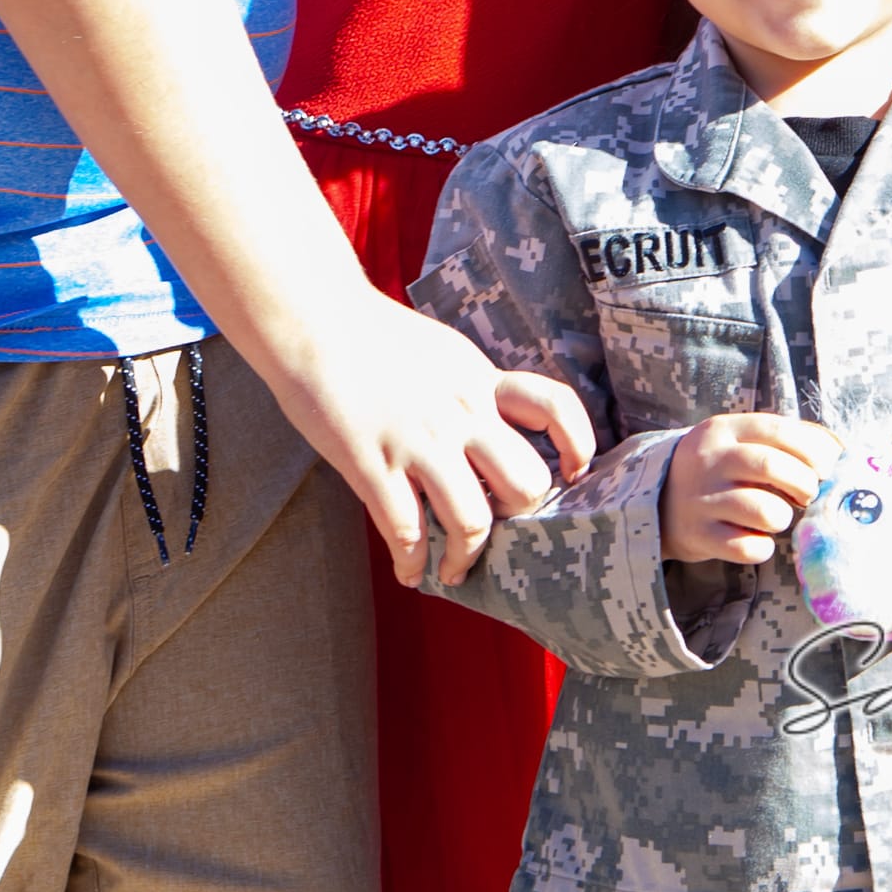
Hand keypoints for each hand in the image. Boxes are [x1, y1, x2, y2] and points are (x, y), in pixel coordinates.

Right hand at [274, 294, 594, 588]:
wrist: (313, 320)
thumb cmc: (373, 337)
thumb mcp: (444, 353)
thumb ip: (473, 390)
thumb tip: (495, 427)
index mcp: (480, 380)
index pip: (554, 406)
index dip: (577, 444)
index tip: (574, 472)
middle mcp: (460, 412)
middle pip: (525, 482)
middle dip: (516, 517)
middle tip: (495, 527)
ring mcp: (418, 440)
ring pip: (473, 520)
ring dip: (465, 559)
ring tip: (452, 569)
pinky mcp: (372, 463)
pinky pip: (406, 531)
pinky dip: (413, 563)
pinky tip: (409, 570)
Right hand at [662, 411, 842, 563]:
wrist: (659, 501)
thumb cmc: (720, 469)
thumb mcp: (739, 441)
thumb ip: (784, 440)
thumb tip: (839, 451)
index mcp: (724, 429)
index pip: (778, 431)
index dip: (812, 450)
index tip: (826, 468)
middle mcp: (710, 460)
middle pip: (772, 466)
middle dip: (804, 484)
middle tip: (807, 494)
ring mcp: (701, 499)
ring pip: (763, 510)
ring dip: (782, 517)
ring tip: (777, 516)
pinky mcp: (698, 536)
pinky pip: (746, 547)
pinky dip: (762, 547)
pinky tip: (758, 540)